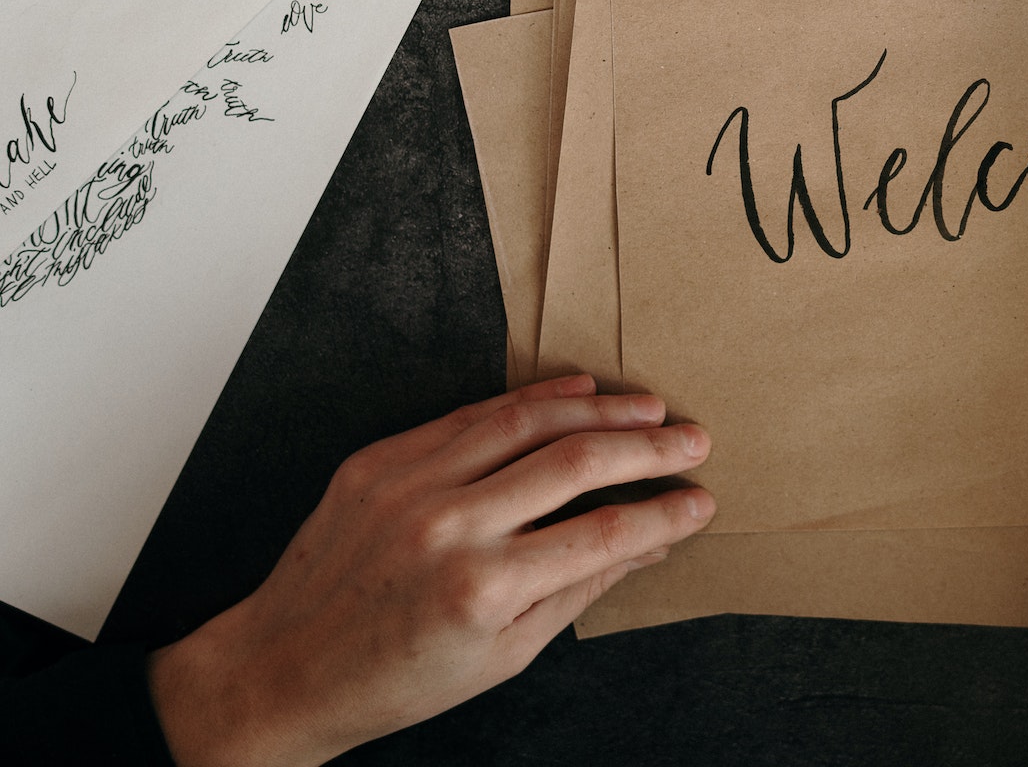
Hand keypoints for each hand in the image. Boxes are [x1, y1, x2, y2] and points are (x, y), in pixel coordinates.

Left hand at [147, 374, 713, 766]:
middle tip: (694, 439)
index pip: (603, 535)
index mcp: (483, 590)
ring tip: (649, 409)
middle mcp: (448, 528)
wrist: (282, 669)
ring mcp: (409, 486)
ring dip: (600, 409)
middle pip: (575, 463)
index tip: (702, 500)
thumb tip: (652, 543)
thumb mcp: (504, 655)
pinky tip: (577, 392)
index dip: (663, 513)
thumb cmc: (396, 679)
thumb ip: (580, 587)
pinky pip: (470, 415)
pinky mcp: (380, 460)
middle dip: (648, 449)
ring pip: (527, 422)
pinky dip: (530, 399)